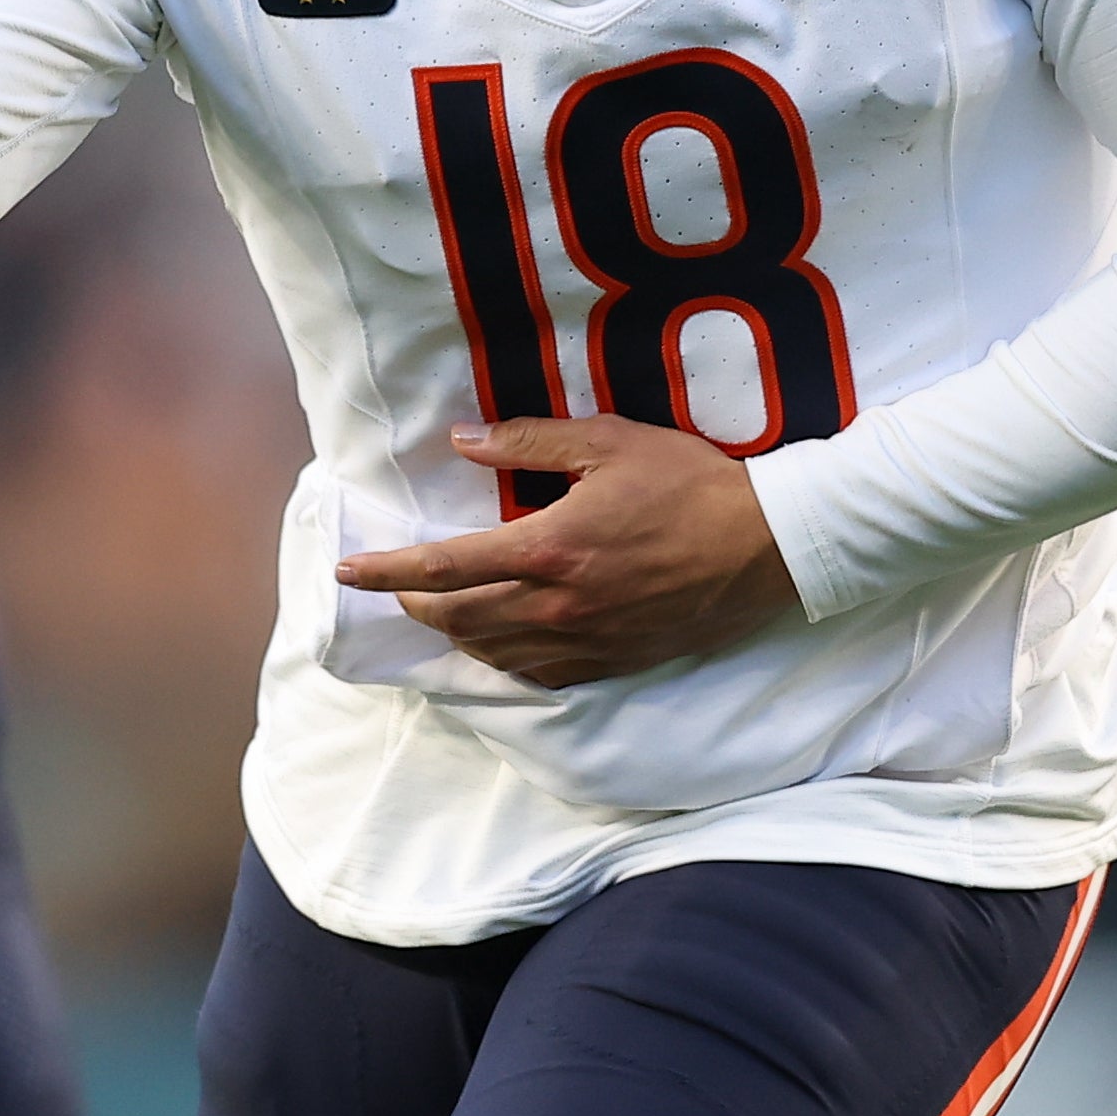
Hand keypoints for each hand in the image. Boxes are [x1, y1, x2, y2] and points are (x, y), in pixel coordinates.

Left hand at [332, 415, 802, 688]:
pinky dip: (503, 659)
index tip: (348, 571)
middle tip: (394, 588)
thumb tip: (464, 442)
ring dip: (453, 634)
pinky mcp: (611, 663)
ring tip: (440, 610)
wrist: (768, 547)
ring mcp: (584, 643)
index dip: (385, 571)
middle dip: (412, 606)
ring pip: (491, 653)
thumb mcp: (610, 442)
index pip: (441, 568)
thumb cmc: (691, 484)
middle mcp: (556, 607)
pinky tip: (500, 642)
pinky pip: (537, 673)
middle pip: (455, 620)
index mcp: (548, 548)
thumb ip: (529, 443)